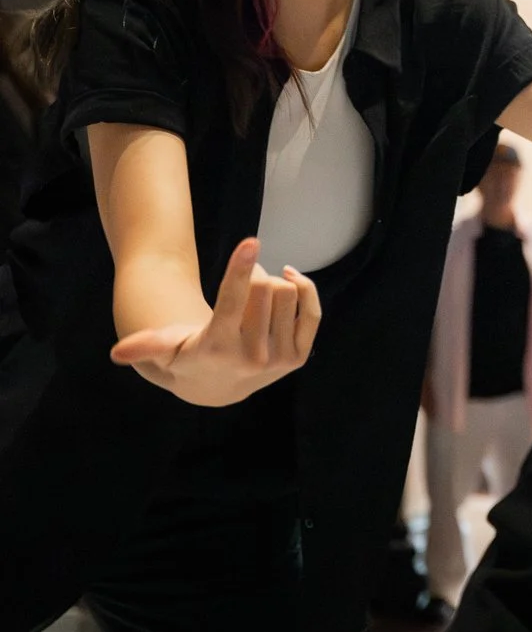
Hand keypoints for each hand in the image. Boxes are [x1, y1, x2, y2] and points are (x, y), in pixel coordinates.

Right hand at [110, 238, 321, 407]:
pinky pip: (312, 311)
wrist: (218, 389)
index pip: (233, 302)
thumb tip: (119, 352)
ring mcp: (279, 359)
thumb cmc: (188, 358)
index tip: (250, 242)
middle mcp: (252, 357)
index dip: (241, 269)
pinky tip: (289, 277)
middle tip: (243, 276)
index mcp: (217, 347)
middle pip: (266, 287)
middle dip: (253, 272)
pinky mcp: (298, 357)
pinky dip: (304, 287)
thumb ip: (145, 347)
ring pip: (288, 293)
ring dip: (273, 280)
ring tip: (256, 287)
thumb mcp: (164, 353)